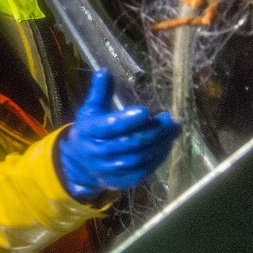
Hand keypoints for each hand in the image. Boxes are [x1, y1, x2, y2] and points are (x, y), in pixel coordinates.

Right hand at [57, 70, 179, 200]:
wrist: (78, 163)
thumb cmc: (89, 131)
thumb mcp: (90, 110)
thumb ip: (100, 92)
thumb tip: (105, 71)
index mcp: (89, 131)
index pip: (109, 127)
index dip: (127, 120)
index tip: (145, 112)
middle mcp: (97, 152)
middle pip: (128, 143)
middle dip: (152, 132)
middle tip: (170, 120)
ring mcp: (109, 169)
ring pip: (137, 159)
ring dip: (159, 145)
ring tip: (173, 132)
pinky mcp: (119, 181)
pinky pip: (140, 172)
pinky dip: (156, 160)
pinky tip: (166, 147)